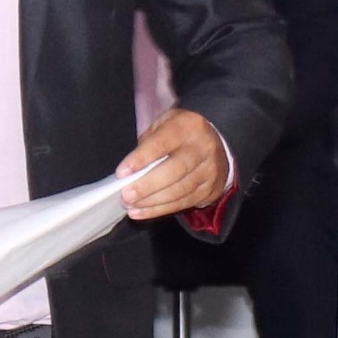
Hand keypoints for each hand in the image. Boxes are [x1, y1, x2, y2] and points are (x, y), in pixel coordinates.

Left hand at [115, 107, 233, 220]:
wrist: (216, 141)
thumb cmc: (181, 134)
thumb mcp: (164, 125)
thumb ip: (148, 144)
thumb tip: (130, 172)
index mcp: (187, 126)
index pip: (162, 143)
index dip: (141, 159)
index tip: (122, 173)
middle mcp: (203, 148)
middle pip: (174, 171)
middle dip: (147, 186)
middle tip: (126, 196)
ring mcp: (210, 170)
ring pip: (179, 191)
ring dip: (151, 202)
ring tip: (131, 206)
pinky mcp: (210, 189)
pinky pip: (183, 203)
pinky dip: (160, 210)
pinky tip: (142, 212)